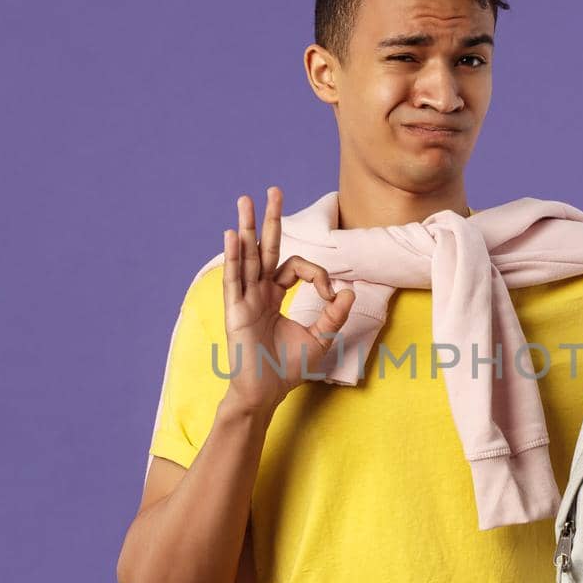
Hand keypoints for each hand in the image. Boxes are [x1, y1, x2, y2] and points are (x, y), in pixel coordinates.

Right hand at [221, 186, 355, 413]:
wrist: (266, 392)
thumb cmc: (287, 369)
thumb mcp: (320, 339)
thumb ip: (334, 316)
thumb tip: (349, 292)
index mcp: (274, 296)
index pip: (295, 268)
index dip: (317, 274)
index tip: (330, 293)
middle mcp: (258, 292)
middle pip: (264, 248)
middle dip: (269, 219)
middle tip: (272, 190)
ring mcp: (245, 299)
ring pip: (247, 256)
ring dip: (246, 228)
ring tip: (244, 200)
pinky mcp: (236, 311)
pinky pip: (235, 279)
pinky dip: (234, 257)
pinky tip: (233, 236)